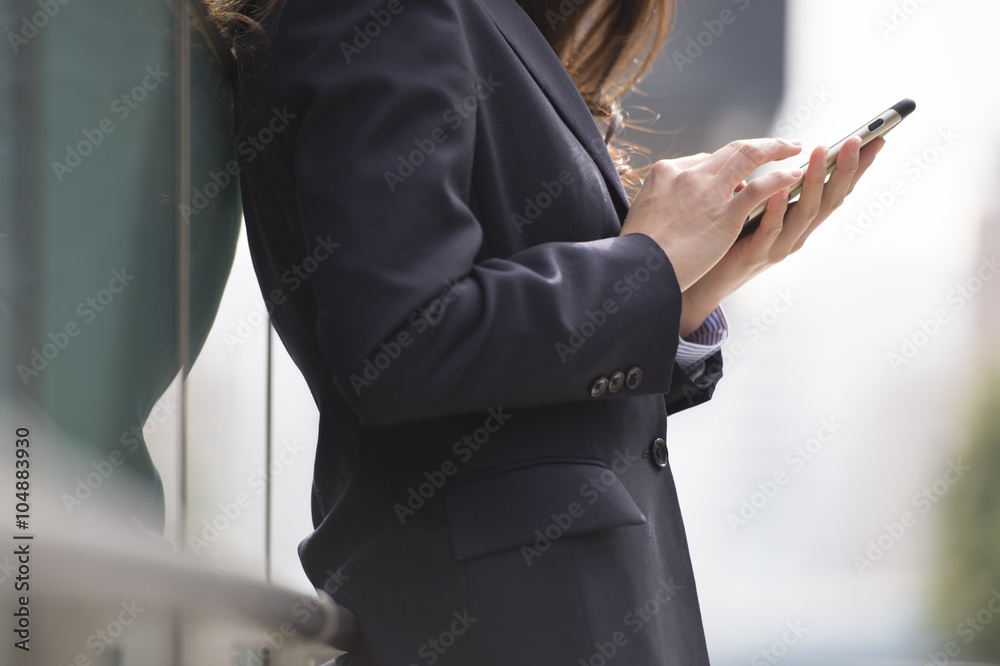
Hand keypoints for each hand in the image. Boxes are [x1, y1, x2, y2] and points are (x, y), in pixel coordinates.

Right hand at [620, 137, 805, 291]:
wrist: (637, 268)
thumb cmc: (637, 249)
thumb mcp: (643, 211)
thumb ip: (665, 199)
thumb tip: (686, 200)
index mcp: (665, 172)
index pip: (705, 160)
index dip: (726, 166)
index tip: (740, 174)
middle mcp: (689, 175)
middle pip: (731, 149)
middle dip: (759, 144)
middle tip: (781, 144)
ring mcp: (708, 192)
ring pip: (749, 155)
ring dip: (776, 148)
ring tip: (795, 148)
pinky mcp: (724, 214)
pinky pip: (759, 188)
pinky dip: (779, 178)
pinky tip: (794, 175)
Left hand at [678, 136, 884, 335]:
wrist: (705, 281)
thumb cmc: (730, 240)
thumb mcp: (757, 208)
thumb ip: (770, 187)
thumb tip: (778, 149)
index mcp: (801, 220)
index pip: (836, 189)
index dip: (856, 166)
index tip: (876, 138)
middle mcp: (798, 234)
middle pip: (830, 200)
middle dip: (845, 169)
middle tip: (855, 140)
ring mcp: (779, 247)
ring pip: (805, 213)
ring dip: (815, 181)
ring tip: (821, 153)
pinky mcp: (756, 255)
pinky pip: (771, 229)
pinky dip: (778, 209)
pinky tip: (781, 188)